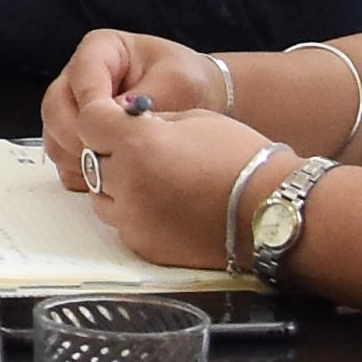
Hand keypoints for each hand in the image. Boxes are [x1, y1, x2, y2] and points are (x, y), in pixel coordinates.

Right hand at [38, 33, 233, 188]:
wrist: (197, 99)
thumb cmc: (188, 82)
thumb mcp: (177, 83)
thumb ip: (145, 101)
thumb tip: (116, 126)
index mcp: (100, 49)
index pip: (80, 76)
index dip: (92, 106)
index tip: (112, 129)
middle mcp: (79, 78)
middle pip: (55, 108)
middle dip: (77, 136)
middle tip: (107, 154)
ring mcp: (74, 108)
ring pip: (54, 136)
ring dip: (77, 157)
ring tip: (112, 169)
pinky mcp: (76, 136)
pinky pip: (63, 158)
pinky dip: (79, 171)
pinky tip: (108, 177)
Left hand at [67, 89, 278, 266]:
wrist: (273, 210)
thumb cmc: (243, 159)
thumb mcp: (195, 119)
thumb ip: (151, 122)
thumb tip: (127, 125)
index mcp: (138, 144)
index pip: (88, 121)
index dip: (100, 115)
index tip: (112, 116)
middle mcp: (127, 183)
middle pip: (90, 160)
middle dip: (107, 150)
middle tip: (137, 147)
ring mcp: (133, 220)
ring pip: (101, 197)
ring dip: (117, 184)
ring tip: (153, 177)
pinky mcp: (144, 246)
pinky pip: (122, 224)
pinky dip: (134, 212)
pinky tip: (164, 204)